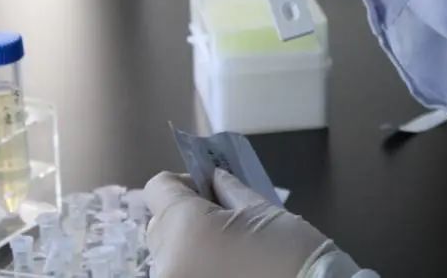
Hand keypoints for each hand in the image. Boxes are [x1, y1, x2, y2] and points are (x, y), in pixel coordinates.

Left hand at [144, 169, 342, 277]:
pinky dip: (195, 267)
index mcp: (183, 228)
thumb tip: (213, 178)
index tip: (211, 189)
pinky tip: (227, 269)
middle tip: (224, 220)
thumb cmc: (288, 250)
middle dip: (186, 215)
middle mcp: (166, 262)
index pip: (158, 187)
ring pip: (168, 254)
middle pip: (160, 223)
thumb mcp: (261, 207)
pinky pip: (180, 273)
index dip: (185, 181)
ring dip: (189, 245)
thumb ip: (228, 188)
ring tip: (228, 250)